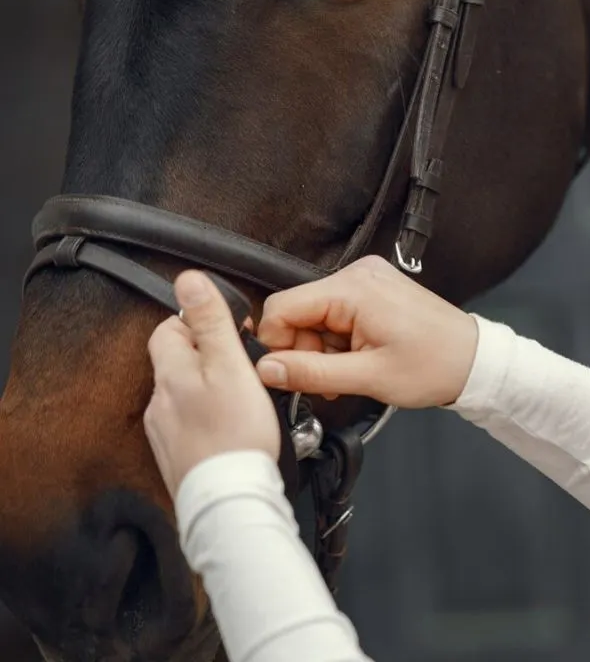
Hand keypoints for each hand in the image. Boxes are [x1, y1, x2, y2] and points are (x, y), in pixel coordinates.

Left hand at [144, 271, 280, 497]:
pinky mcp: (176, 454)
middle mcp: (159, 400)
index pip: (168, 328)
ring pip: (184, 393)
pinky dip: (207, 419)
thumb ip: (210, 322)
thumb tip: (188, 279)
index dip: (198, 325)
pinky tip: (230, 428)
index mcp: (171, 372)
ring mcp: (164, 429)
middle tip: (241, 368)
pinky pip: (189, 423)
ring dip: (208, 389)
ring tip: (241, 400)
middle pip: (176, 361)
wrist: (231, 498)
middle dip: (206, 358)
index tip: (229, 335)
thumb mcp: (231, 366)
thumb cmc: (236, 435)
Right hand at [254, 256, 478, 409]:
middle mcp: (357, 275)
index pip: (281, 307)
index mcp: (353, 288)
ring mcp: (367, 280)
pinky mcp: (374, 290)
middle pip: (297, 311)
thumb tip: (266, 370)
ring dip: (322, 350)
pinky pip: (336, 314)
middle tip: (327, 380)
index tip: (286, 373)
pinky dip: (338, 341)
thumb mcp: (367, 377)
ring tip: (349, 373)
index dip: (276, 344)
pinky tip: (356, 359)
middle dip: (304, 350)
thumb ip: (310, 372)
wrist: (474, 361)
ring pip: (315, 316)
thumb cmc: (434, 366)